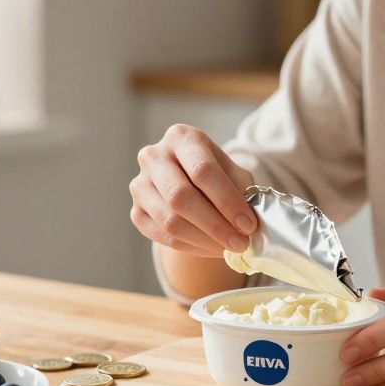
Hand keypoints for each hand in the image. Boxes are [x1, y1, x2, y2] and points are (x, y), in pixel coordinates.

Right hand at [130, 124, 256, 257]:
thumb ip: (241, 192)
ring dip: (204, 240)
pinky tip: (211, 248)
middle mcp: (154, 156)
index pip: (202, 170)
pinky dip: (191, 247)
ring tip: (228, 248)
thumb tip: (248, 223)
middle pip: (180, 197)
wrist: (189, 184)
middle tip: (240, 243)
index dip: (227, 200)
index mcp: (181, 138)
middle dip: (215, 225)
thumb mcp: (233, 172)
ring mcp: (140, 184)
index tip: (248, 225)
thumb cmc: (216, 175)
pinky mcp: (136, 211)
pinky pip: (162, 237)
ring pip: (169, 220)